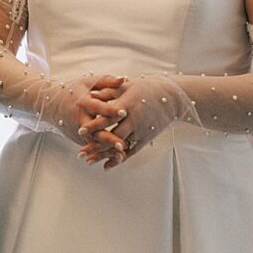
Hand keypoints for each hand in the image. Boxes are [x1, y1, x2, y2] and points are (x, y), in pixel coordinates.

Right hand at [54, 74, 126, 150]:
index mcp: (83, 103)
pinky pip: (91, 147)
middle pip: (95, 131)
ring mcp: (78, 131)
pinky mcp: (78, 139)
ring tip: (121, 156)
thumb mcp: (89, 82)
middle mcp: (80, 119)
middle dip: (108, 139)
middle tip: (122, 145)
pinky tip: (117, 157)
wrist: (51, 103)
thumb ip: (107, 81)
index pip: (98, 107)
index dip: (110, 110)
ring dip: (107, 150)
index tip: (124, 112)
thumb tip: (124, 79)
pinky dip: (103, 153)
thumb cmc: (74, 90)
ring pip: (93, 143)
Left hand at [78, 75, 197, 168]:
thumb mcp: (127, 86)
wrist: (171, 98)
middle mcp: (134, 119)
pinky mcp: (146, 138)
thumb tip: (91, 95)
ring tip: (88, 161)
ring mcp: (141, 130)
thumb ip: (109, 91)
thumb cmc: (147, 88)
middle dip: (96, 145)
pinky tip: (106, 165)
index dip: (94, 124)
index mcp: (128, 104)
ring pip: (120, 146)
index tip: (80, 130)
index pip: (108, 117)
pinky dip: (119, 159)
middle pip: (113, 135)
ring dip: (104, 154)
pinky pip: (131, 151)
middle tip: (81, 153)